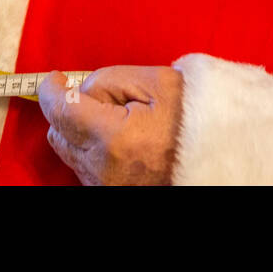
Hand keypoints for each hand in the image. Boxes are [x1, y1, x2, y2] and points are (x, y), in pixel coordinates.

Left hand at [37, 65, 183, 184]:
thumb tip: (79, 91)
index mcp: (114, 139)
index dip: (52, 89)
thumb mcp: (154, 81)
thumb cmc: (193, 117)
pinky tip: (118, 140)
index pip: (61, 111)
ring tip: (117, 122)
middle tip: (101, 100)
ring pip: (70, 151)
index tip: (56, 79)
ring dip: (81, 131)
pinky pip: (85, 167)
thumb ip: (106, 80)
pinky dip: (92, 149)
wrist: (220, 157)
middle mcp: (104, 170)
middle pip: (59, 133)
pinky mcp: (110, 193)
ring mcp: (106, 186)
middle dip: (70, 110)